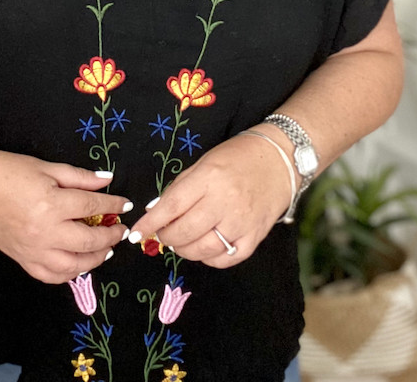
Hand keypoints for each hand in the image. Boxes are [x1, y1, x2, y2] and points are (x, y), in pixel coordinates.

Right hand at [0, 147, 132, 283]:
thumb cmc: (6, 170)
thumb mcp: (46, 167)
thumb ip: (79, 177)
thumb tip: (106, 181)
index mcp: (50, 204)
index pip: (92, 206)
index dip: (113, 204)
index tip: (124, 204)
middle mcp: (43, 232)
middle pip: (88, 241)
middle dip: (110, 236)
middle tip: (120, 230)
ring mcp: (31, 250)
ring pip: (73, 266)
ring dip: (95, 259)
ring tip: (105, 249)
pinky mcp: (21, 259)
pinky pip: (50, 276)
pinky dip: (69, 273)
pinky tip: (78, 263)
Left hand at [127, 133, 291, 267]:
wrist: (279, 160)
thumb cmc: (236, 158)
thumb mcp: (203, 163)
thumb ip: (180, 188)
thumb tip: (155, 212)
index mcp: (208, 178)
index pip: (171, 206)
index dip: (150, 223)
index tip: (136, 233)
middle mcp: (225, 201)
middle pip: (185, 231)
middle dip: (166, 238)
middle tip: (163, 234)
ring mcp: (242, 221)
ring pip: (203, 249)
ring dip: (184, 250)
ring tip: (181, 242)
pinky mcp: (256, 236)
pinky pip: (227, 259)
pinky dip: (209, 259)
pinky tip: (204, 249)